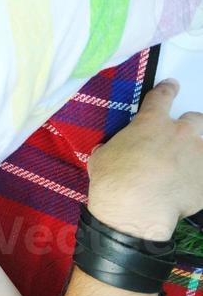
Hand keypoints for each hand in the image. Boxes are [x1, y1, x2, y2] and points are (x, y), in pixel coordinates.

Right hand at [88, 80, 202, 238]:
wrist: (135, 210)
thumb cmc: (113, 180)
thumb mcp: (102, 157)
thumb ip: (114, 148)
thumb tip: (110, 151)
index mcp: (151, 123)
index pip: (162, 96)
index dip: (167, 89)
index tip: (172, 85)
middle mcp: (180, 133)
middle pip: (194, 118)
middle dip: (189, 124)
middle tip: (179, 137)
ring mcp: (198, 156)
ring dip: (195, 153)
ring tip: (184, 166)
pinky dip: (197, 179)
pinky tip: (187, 188)